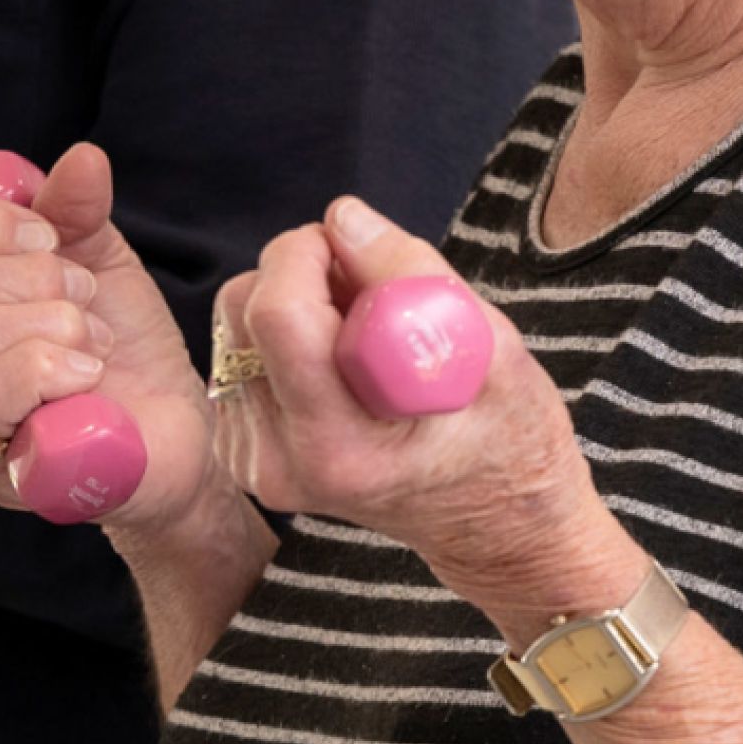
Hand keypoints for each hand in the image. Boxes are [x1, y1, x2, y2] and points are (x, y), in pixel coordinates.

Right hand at [0, 143, 223, 531]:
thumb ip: (76, 209)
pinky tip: (87, 382)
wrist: (170, 434)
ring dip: (55, 328)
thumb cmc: (121, 350)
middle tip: (85, 304)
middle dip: (39, 280)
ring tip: (93, 346)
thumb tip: (83, 158)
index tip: (52, 240)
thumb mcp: (100, 262)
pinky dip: (51, 372)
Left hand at [216, 197, 636, 619]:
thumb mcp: (491, 349)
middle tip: (366, 286)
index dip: (309, 255)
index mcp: (342, 446)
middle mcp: (283, 462)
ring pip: (234, 325)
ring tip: (360, 327)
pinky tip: (336, 357)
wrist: (493, 526)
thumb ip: (412, 277)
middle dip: (300, 271)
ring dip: (291, 299)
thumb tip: (342, 217)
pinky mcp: (244, 451)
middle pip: (244, 312)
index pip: (279, 317)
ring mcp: (257, 463)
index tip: (355, 246)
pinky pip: (239, 352)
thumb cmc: (508, 439)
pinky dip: (282, 333)